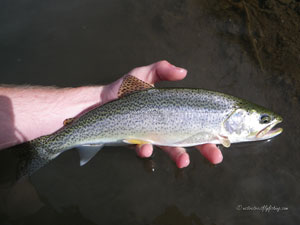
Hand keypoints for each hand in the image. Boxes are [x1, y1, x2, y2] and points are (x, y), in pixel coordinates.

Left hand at [101, 60, 222, 167]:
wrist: (101, 102)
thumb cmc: (123, 88)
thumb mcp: (143, 74)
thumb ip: (162, 70)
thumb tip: (183, 72)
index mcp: (171, 111)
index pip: (195, 120)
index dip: (209, 128)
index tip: (222, 136)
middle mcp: (165, 125)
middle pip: (190, 138)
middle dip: (204, 149)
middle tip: (216, 157)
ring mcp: (152, 135)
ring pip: (170, 149)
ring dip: (179, 156)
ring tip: (184, 161)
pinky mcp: (137, 141)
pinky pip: (145, 148)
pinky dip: (146, 149)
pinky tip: (145, 147)